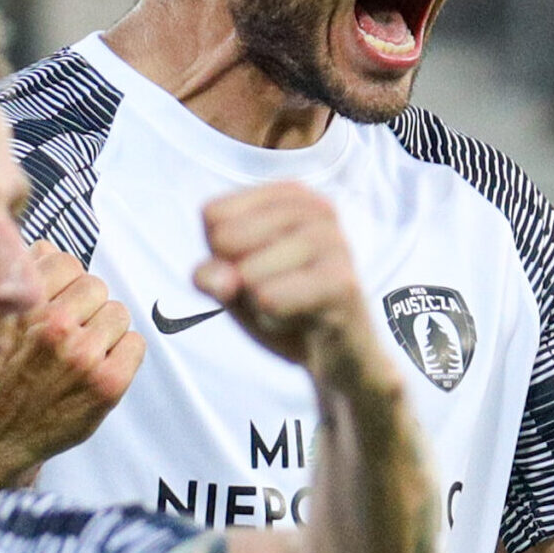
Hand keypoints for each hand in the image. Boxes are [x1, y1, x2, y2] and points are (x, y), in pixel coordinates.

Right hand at [0, 241, 143, 491]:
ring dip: (105, 329)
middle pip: (95, 285)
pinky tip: (99, 368)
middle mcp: (53, 328)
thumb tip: (47, 249)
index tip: (55, 302)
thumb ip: (19, 283)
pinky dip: (122, 353)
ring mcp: (83, 357)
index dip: (62, 282)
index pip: (64, 261)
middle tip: (70, 332)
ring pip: (118, 312)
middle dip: (85, 305)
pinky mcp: (107, 384)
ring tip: (82, 352)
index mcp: (23, 306)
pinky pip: (135, 344)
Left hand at [194, 183, 378, 368]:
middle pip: (226, 239)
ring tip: (293, 305)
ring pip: (247, 272)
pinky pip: (269, 299)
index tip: (260, 267)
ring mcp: (332, 242)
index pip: (213, 214)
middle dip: (239, 279)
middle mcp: (315, 209)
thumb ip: (213, 275)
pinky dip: (272, 319)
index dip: (222, 255)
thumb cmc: (285, 308)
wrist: (339, 356)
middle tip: (278, 291)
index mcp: (290, 196)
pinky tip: (301, 319)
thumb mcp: (235, 287)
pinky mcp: (340, 282)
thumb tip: (215, 276)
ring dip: (257, 303)